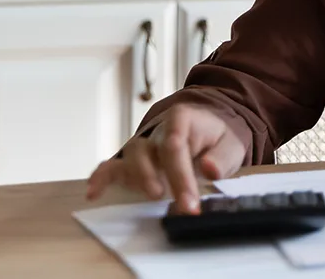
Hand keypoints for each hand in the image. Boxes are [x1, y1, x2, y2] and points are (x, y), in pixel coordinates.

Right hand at [85, 104, 246, 213]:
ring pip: (128, 158)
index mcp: (180, 119)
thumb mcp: (231, 143)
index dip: (180, 177)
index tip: (189, 204)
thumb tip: (209, 169)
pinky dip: (101, 178)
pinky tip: (93, 193)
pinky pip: (111, 166)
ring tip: (151, 196)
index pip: (174, 146)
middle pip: (145, 151)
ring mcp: (141, 145)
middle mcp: (155, 131)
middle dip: (152, 179)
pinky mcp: (130, 161)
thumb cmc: (217, 137)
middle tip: (168, 202)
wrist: (207, 128)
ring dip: (135, 179)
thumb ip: (222, 156)